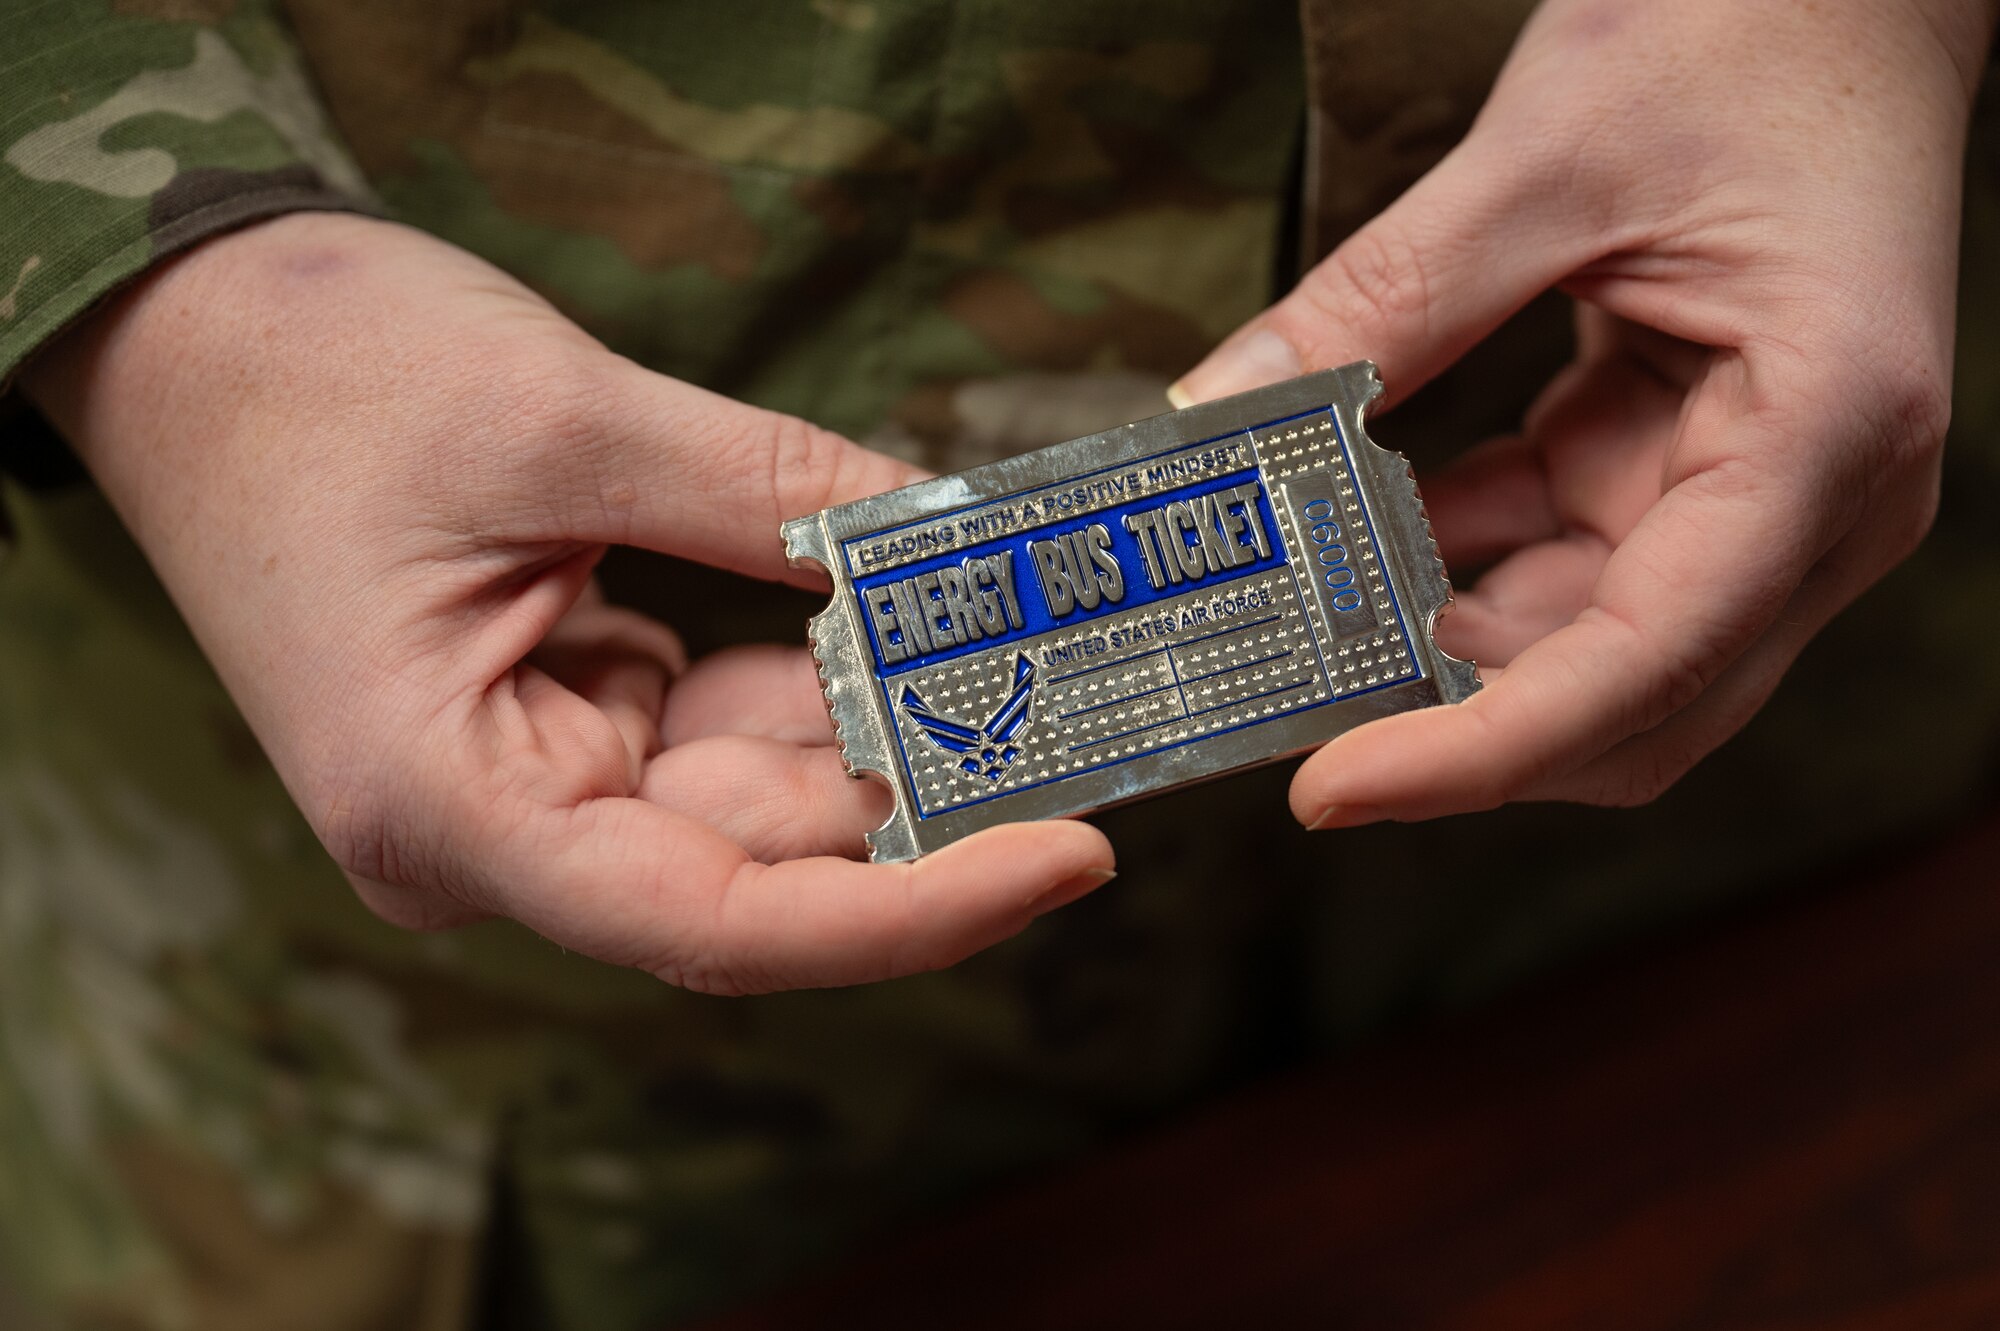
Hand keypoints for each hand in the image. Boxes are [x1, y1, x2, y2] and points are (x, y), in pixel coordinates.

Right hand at [24, 213, 1113, 993]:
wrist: (191, 326)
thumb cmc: (315, 375)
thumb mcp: (565, 420)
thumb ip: (772, 496)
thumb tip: (950, 544)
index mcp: (449, 808)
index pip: (718, 921)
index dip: (911, 910)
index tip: (1067, 855)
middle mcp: (496, 830)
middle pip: (754, 862)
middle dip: (926, 793)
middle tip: (1095, 719)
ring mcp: (533, 778)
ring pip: (753, 794)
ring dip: (887, 728)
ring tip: (1034, 655)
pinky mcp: (566, 720)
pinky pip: (720, 726)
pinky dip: (820, 677)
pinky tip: (920, 620)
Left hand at [1174, 0, 1993, 826]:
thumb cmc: (1751, 32)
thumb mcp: (1546, 157)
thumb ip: (1384, 300)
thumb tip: (1219, 413)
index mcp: (1820, 437)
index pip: (1646, 661)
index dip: (1481, 750)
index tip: (1332, 786)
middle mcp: (1817, 505)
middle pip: (1631, 702)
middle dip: (1459, 722)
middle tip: (1288, 712)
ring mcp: (1763, 499)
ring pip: (1591, 649)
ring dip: (1448, 642)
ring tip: (1302, 607)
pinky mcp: (1698, 470)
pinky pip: (1570, 563)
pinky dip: (1464, 563)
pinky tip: (1362, 531)